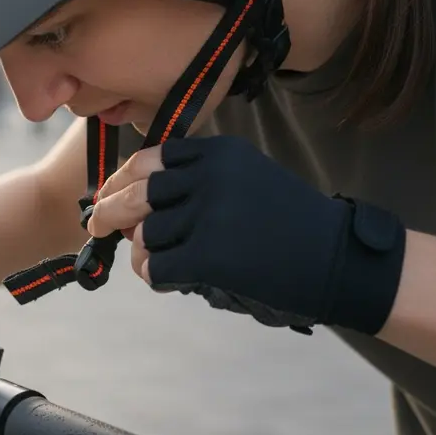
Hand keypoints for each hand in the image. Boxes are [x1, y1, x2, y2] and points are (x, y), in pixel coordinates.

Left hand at [87, 136, 404, 334]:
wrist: (340, 260)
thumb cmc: (291, 225)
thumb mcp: (245, 180)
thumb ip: (196, 180)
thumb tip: (128, 197)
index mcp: (218, 153)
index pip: (148, 159)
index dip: (120, 180)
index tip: (105, 194)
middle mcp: (210, 176)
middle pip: (134, 194)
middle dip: (108, 212)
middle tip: (96, 226)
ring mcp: (209, 215)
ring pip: (146, 236)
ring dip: (145, 254)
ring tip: (167, 265)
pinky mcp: (209, 255)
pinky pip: (157, 269)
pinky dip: (158, 278)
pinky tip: (174, 281)